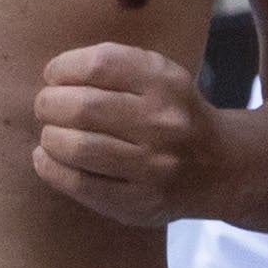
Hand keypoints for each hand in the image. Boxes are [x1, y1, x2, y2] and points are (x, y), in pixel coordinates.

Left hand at [28, 42, 222, 222]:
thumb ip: (113, 67)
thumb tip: (53, 77)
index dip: (63, 68)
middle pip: (81, 107)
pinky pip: (79, 184)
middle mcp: (163, 123)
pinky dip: (50, 168)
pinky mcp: (138, 202)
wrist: (221, 167)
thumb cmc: (173, 113)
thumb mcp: (160, 75)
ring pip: (76, 147)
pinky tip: (47, 158)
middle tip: (46, 106)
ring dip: (49, 137)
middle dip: (49, 104)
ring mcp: (152, 167)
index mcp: (166, 83)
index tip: (54, 76)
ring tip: (51, 134)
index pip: (99, 65)